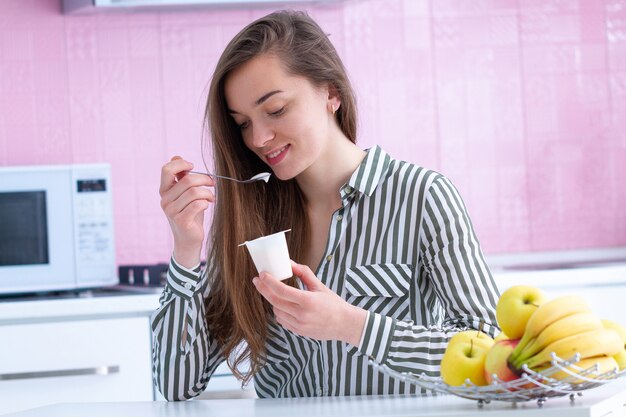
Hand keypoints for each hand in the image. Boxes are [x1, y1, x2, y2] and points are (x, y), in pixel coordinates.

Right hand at [159, 156, 214, 267]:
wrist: (188, 240)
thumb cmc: (189, 214)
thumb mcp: (184, 194)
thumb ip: (181, 178)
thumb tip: (177, 157)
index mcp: (164, 191)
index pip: (167, 169)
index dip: (181, 164)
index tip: (193, 166)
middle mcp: (165, 200)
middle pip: (187, 180)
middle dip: (204, 179)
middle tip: (212, 183)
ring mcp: (171, 211)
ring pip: (194, 192)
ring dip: (208, 193)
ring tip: (212, 198)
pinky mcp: (181, 221)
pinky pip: (197, 205)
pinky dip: (206, 203)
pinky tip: (208, 205)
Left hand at [252, 261, 366, 345]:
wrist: (344, 324)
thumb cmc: (334, 304)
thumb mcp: (320, 286)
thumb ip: (304, 273)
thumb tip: (290, 263)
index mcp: (308, 301)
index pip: (282, 291)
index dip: (269, 282)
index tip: (262, 274)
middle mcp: (302, 315)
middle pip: (275, 301)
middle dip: (263, 289)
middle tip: (257, 280)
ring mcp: (299, 325)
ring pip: (276, 311)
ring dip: (273, 301)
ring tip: (276, 293)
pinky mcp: (298, 332)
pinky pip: (282, 320)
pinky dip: (279, 311)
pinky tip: (284, 305)